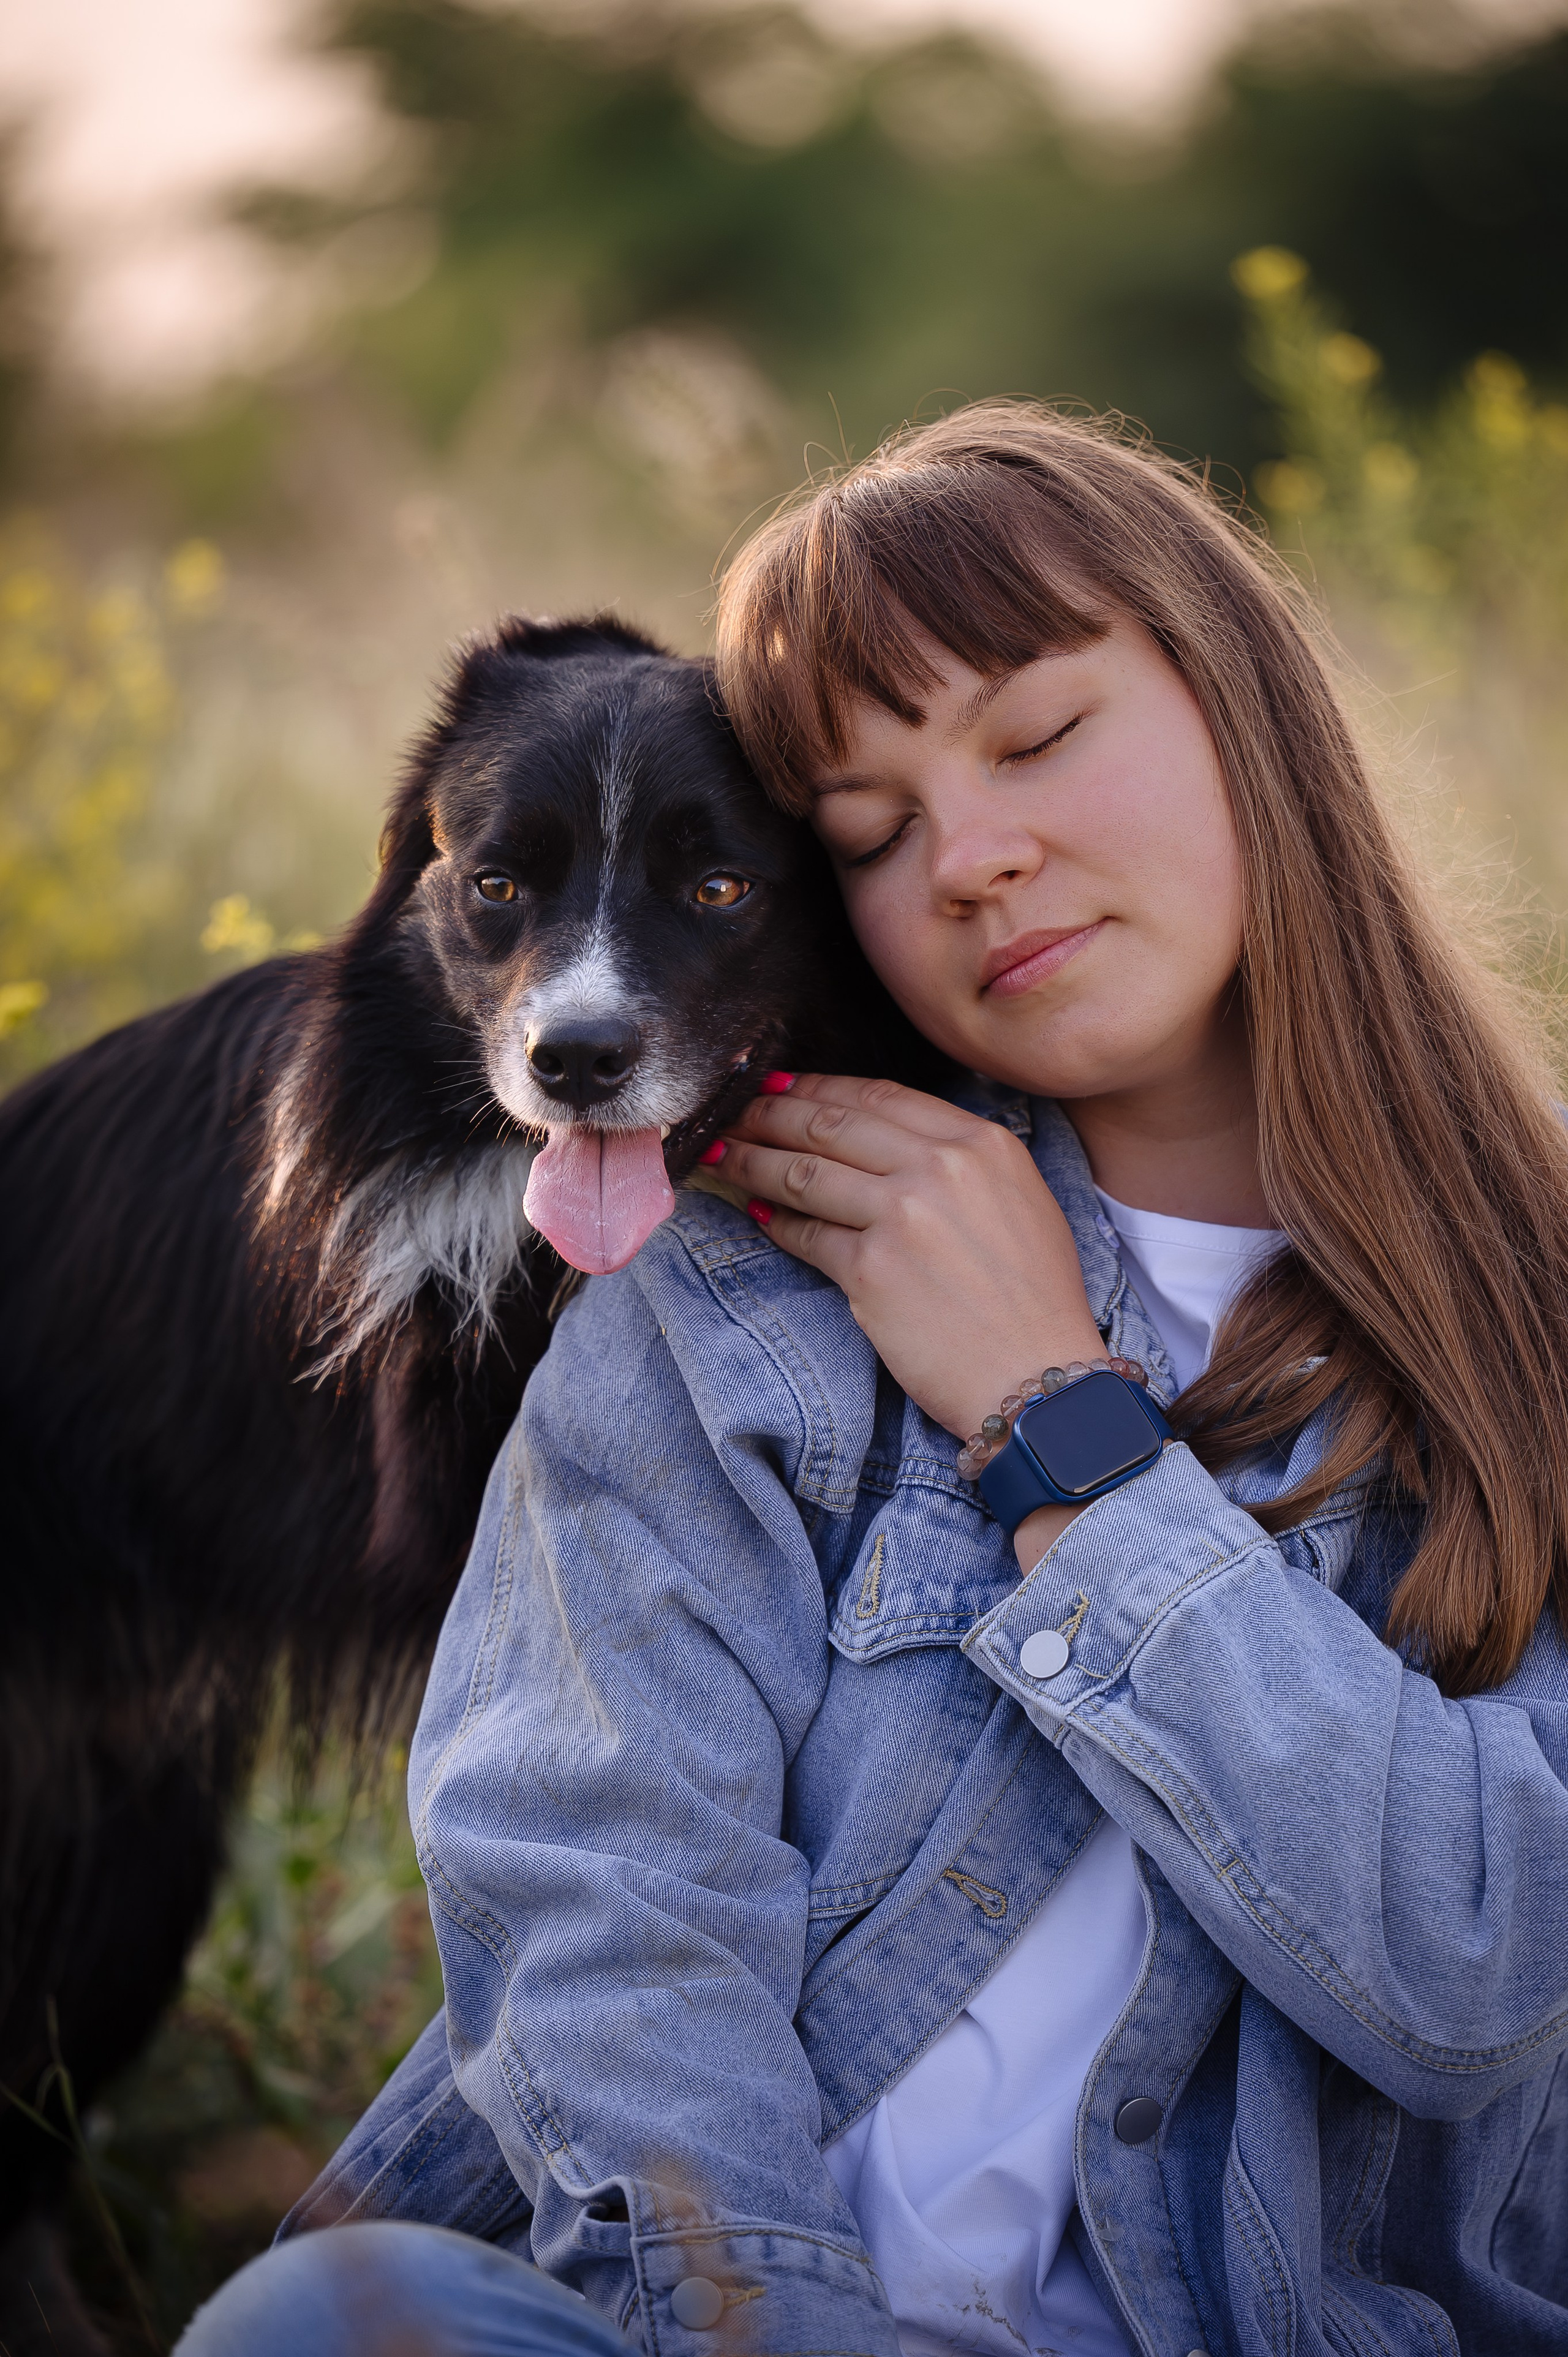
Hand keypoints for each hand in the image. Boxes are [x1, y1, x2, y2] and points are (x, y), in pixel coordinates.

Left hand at [718, 1075, 1105, 1447]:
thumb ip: (961, 1161)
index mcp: (981, 1143)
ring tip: (721, 1155)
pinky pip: (806, 1234)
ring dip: (753, 1161)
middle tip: (733, 1112)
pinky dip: (775, 1223)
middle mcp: (940, 1168)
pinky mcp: (871, 1269)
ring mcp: (902, 1216)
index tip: (783, 1084)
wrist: (1040, 1377)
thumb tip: (889, 1142)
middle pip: (831, 1124)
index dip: (820, 1086)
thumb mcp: (1019, 1200)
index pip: (881, 1096)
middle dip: (771, 1114)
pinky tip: (757, 1215)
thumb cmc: (1035, 1298)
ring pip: (806, 1172)